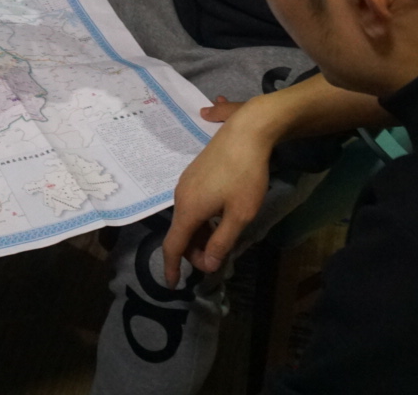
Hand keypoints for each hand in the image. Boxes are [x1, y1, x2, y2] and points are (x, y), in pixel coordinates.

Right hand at [161, 97, 281, 285]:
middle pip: (181, 233)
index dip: (171, 267)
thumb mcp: (240, 214)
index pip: (173, 245)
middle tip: (218, 260)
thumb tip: (208, 264)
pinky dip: (202, 219)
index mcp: (189, 209)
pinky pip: (192, 205)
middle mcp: (181, 196)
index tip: (173, 285)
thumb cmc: (245, 175)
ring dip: (200, 234)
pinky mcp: (194, 173)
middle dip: (194, 252)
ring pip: (187, 218)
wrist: (246, 132)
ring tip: (223, 239)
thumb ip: (222, 241)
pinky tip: (221, 216)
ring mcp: (186, 182)